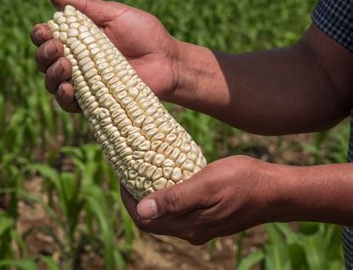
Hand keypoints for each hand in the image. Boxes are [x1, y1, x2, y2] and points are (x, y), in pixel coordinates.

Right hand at [30, 0, 179, 111]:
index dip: (40, 35)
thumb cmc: (145, 35)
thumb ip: (86, 6)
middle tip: (58, 49)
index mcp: (78, 39)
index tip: (44, 31)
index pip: (48, 38)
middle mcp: (76, 62)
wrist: (167, 62)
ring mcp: (84, 83)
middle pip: (45, 62)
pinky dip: (64, 98)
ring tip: (66, 66)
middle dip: (44, 54)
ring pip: (52, 83)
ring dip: (51, 75)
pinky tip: (69, 89)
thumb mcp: (116, 14)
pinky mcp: (93, 102)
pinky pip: (69, 104)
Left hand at [120, 155, 278, 244]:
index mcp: (188, 225)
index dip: (128, 200)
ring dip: (153, 195)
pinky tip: (173, 175)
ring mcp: (202, 226)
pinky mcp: (210, 218)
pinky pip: (181, 210)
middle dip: (138, 197)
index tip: (122, 176)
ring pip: (166, 214)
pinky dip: (170, 195)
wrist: (278, 192)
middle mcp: (192, 231)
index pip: (144, 219)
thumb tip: (142, 210)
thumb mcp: (206, 184)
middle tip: (131, 171)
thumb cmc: (244, 182)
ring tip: (148, 170)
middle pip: (153, 219)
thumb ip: (174, 199)